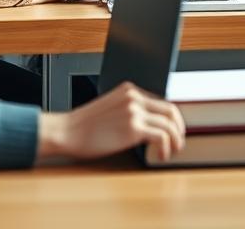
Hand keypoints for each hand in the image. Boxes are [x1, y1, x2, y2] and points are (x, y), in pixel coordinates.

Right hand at [37, 82, 185, 162]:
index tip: (172, 131)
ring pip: (170, 123)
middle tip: (179, 141)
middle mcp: (134, 97)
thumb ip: (128, 110)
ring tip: (172, 151)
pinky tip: (161, 155)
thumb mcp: (110, 108)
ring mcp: (134, 111)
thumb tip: (147, 125)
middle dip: (179, 128)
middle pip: (171, 109)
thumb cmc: (83, 126)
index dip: (170, 119)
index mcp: (129, 90)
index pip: (160, 102)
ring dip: (176, 139)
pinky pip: (162, 136)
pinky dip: (167, 147)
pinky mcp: (133, 128)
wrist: (65, 132)